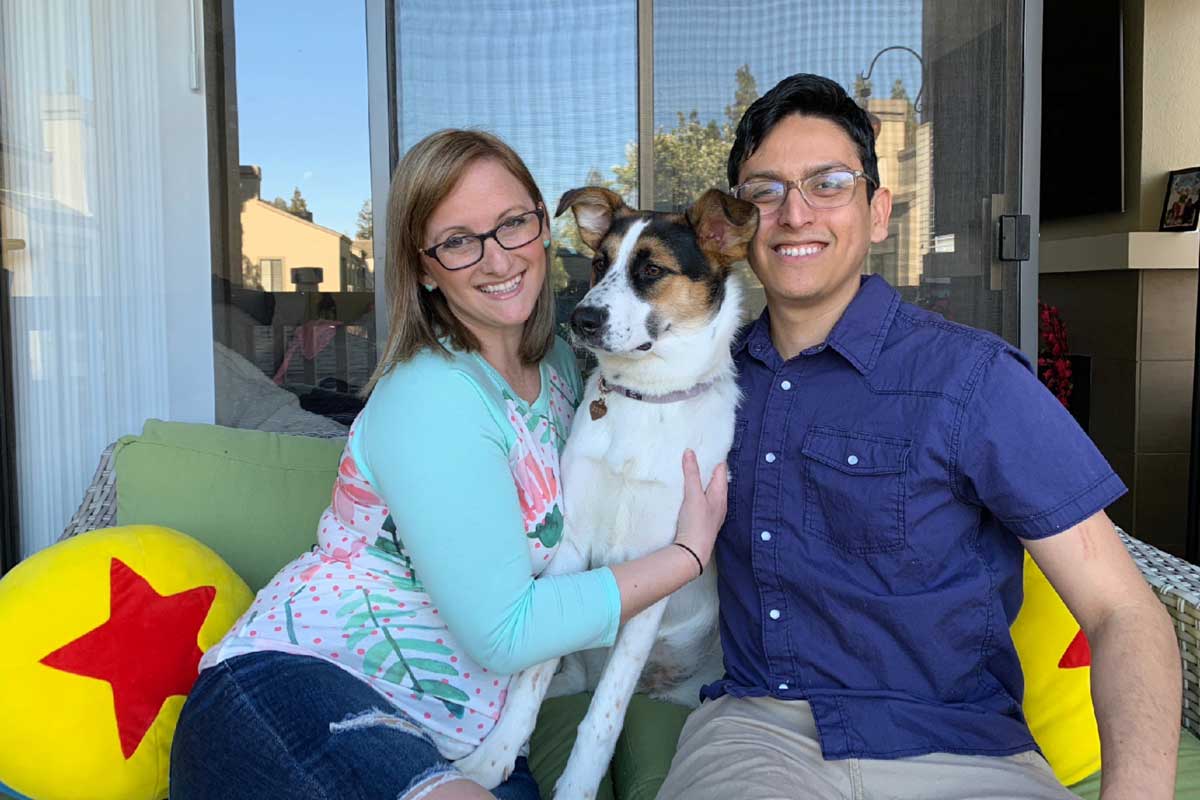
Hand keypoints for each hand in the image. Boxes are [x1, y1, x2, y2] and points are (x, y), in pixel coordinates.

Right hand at [673, 449, 727, 570]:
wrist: (693, 552)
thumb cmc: (697, 523)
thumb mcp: (693, 495)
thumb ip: (691, 474)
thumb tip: (689, 452)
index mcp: (721, 495)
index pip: (722, 471)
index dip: (717, 459)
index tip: (711, 448)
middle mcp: (720, 504)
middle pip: (718, 482)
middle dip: (711, 470)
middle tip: (703, 457)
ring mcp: (713, 514)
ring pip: (712, 493)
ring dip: (705, 483)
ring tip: (697, 473)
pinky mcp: (704, 521)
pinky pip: (705, 502)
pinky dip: (700, 494)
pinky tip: (693, 495)